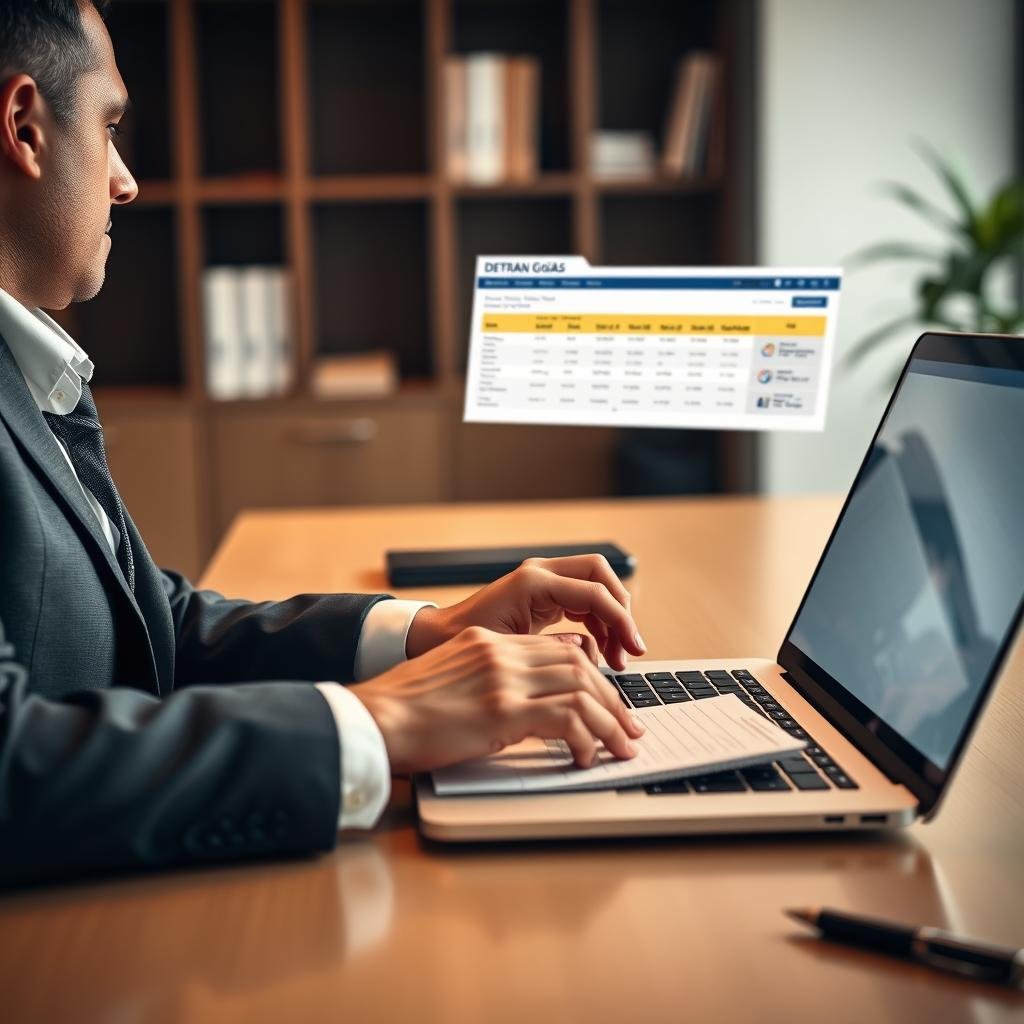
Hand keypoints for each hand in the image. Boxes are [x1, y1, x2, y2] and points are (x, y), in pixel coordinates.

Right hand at [353, 626, 645, 773]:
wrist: (371, 720)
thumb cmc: (400, 711)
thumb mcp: (449, 681)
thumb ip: (485, 681)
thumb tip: (517, 708)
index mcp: (488, 644)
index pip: (558, 648)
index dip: (592, 674)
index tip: (606, 700)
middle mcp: (500, 652)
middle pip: (579, 664)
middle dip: (612, 698)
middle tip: (628, 727)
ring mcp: (503, 678)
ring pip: (582, 688)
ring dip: (610, 721)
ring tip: (621, 746)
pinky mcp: (502, 709)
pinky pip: (566, 717)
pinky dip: (585, 738)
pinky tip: (584, 757)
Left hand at [405, 554, 644, 670]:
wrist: (431, 640)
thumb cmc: (460, 646)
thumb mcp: (509, 650)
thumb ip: (553, 649)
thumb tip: (594, 658)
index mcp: (533, 582)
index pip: (596, 591)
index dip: (621, 620)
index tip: (632, 650)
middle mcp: (540, 574)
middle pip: (602, 576)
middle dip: (622, 611)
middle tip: (630, 649)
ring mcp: (542, 583)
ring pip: (596, 588)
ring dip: (612, 621)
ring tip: (617, 659)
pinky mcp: (541, 597)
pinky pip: (582, 602)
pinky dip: (597, 625)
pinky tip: (599, 654)